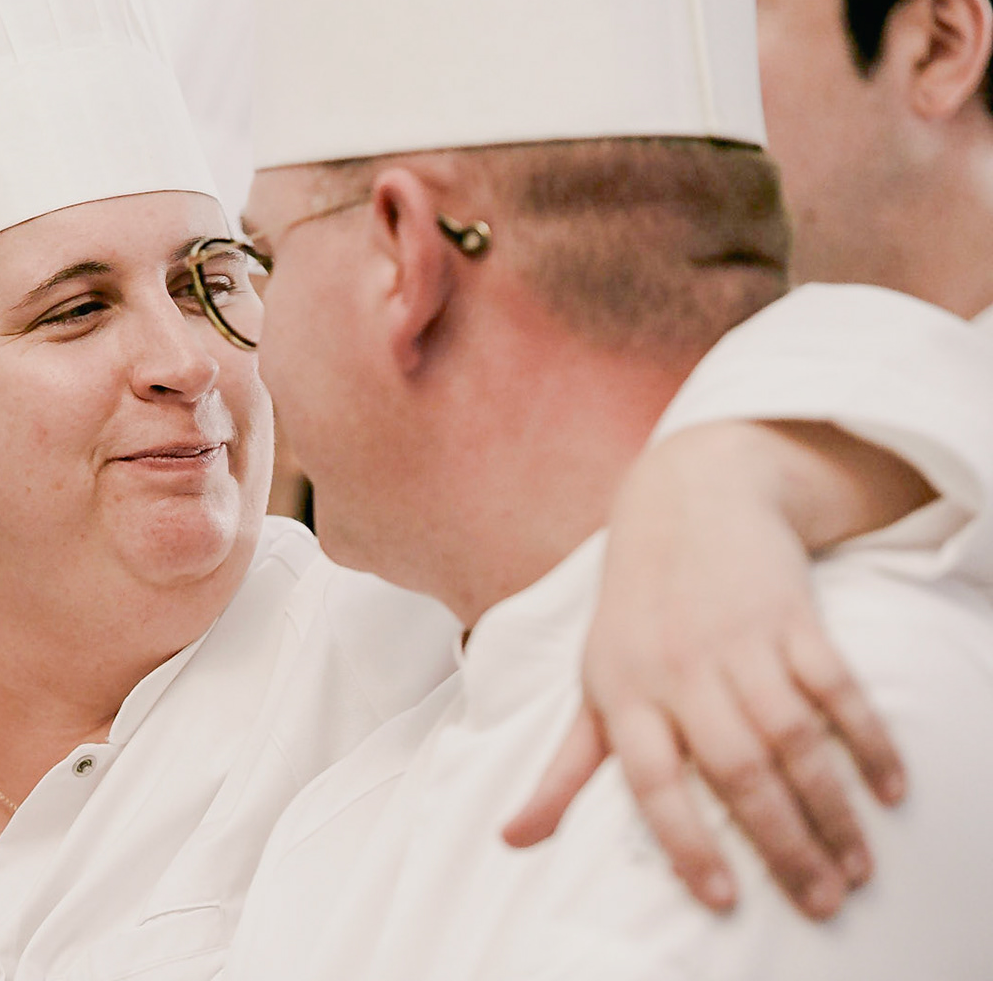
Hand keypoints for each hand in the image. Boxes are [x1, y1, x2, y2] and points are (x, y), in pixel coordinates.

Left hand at [503, 421, 930, 919]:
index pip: (650, 780)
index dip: (684, 842)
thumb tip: (511, 839)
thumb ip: (564, 767)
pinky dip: (868, 739)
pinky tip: (891, 790)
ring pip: (792, 737)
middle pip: (735, 770)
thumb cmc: (634, 610)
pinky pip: (838, 687)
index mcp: (623, 692)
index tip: (722, 900)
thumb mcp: (593, 682)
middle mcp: (677, 669)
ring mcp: (737, 640)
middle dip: (783, 845)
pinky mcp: (791, 615)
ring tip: (857, 866)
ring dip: (832, 807)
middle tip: (822, 903)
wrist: (685, 498)